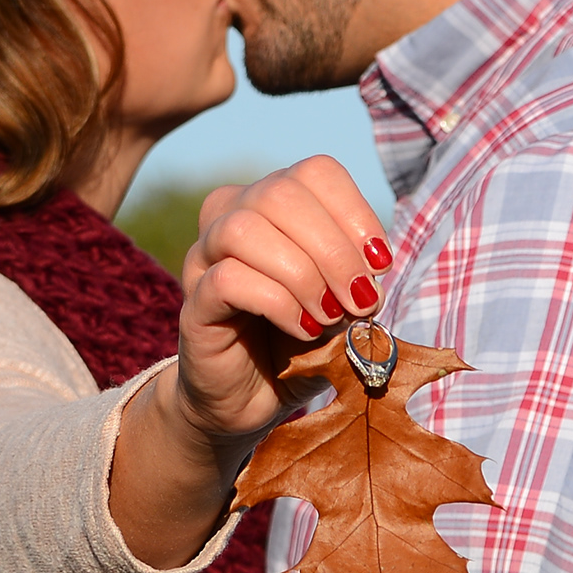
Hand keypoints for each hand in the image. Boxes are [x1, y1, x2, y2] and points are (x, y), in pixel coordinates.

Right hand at [169, 156, 392, 442]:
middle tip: (360, 300)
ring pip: (245, 228)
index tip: (380, 264)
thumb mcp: (344, 304)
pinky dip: (278, 303)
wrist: (251, 401)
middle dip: (334, 249)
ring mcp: (204, 257)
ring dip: (303, 274)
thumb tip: (371, 271)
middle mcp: (230, 216)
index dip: (356, 213)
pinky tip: (303, 329)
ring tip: (331, 316)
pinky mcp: (192, 303)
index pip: (314, 172)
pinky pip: (229, 278)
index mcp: (272, 203)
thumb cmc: (300, 343)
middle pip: (280, 192)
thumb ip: (359, 280)